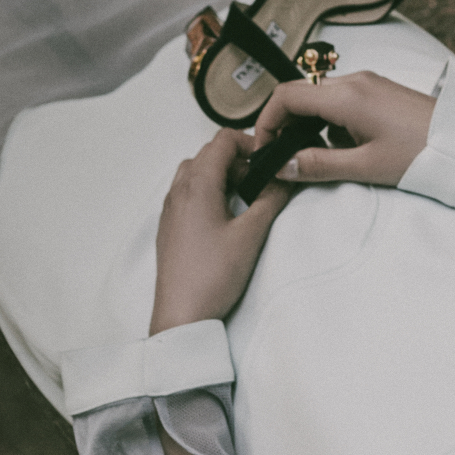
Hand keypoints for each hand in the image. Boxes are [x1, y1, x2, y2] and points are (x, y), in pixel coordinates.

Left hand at [150, 130, 291, 334]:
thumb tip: (284, 180)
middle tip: (261, 183)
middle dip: (237, 161)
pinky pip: (187, 193)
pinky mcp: (169, 226)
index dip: (249, 144)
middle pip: (208, 154)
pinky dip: (208, 193)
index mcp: (197, 185)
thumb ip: (271, 200)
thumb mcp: (251, 235)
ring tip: (244, 200)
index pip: (222, 141)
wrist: (182, 313)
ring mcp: (170, 208)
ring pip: (195, 173)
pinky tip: (224, 218)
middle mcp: (178, 190)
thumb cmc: (213, 275)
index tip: (268, 161)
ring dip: (221, 176)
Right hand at [253, 70, 434, 187]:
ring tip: (317, 158)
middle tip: (285, 157)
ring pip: (319, 98)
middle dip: (285, 125)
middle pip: (300, 94)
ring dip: (309, 125)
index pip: (285, 97)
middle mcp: (353, 81)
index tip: (264, 148)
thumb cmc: (422, 154)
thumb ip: (318, 165)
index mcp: (345, 96)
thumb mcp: (365, 167)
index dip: (267, 122)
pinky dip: (330, 122)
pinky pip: (341, 100)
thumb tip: (282, 166)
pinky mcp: (379, 91)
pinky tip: (344, 149)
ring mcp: (368, 83)